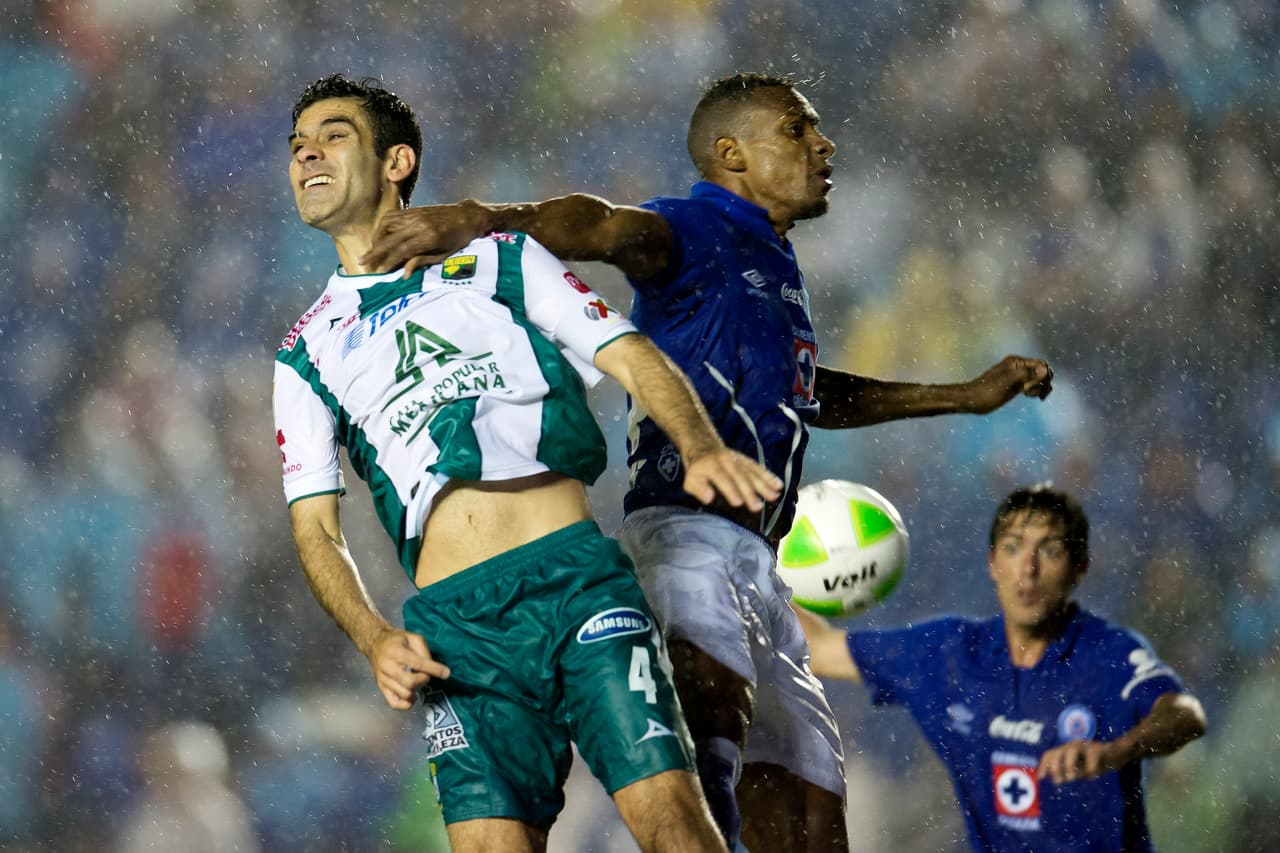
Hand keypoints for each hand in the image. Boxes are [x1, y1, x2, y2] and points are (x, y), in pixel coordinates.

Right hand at [361, 201, 490, 275]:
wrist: (469, 216)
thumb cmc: (460, 239)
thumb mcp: (445, 255)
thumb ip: (423, 262)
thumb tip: (404, 274)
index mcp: (429, 237)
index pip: (401, 251)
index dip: (387, 262)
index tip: (378, 272)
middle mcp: (419, 224)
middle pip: (389, 239)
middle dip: (375, 252)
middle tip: (363, 262)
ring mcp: (415, 214)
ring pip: (386, 225)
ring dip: (376, 238)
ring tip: (372, 251)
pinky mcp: (413, 210)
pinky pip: (392, 217)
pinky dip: (382, 227)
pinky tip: (380, 236)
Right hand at [367, 627, 450, 710]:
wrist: (374, 643)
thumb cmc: (396, 640)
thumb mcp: (413, 638)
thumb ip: (424, 652)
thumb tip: (433, 669)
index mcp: (396, 652)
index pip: (418, 664)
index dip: (434, 669)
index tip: (446, 673)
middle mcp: (387, 667)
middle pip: (410, 682)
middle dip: (423, 680)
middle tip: (426, 675)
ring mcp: (383, 680)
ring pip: (404, 694)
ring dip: (416, 691)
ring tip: (417, 682)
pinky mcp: (381, 688)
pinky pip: (393, 703)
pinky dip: (406, 705)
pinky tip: (412, 697)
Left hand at [682, 449, 782, 511]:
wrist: (704, 445)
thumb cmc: (697, 469)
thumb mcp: (690, 480)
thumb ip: (698, 489)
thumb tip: (709, 498)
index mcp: (710, 465)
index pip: (722, 478)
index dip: (730, 490)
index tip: (738, 502)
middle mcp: (726, 461)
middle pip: (740, 477)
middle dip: (749, 492)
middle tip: (757, 507)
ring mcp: (738, 459)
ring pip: (752, 472)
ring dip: (764, 485)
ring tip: (773, 496)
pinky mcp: (746, 460)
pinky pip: (758, 468)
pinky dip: (769, 476)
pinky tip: (778, 485)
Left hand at [966, 355, 1053, 412]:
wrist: (972, 400)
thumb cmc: (987, 392)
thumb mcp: (1007, 382)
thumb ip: (1026, 374)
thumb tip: (1044, 369)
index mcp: (1016, 362)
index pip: (1041, 365)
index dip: (1041, 377)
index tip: (1028, 387)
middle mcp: (1018, 366)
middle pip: (1042, 371)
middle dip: (1042, 383)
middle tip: (1028, 393)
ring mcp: (1017, 376)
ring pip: (1038, 379)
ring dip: (1039, 387)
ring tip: (1027, 395)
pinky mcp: (1015, 385)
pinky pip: (1032, 385)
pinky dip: (1034, 390)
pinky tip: (1028, 395)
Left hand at [1037, 739, 1126, 783]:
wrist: (1117, 755)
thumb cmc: (1096, 763)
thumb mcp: (1080, 770)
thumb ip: (1068, 773)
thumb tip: (1056, 780)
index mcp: (1066, 750)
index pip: (1050, 754)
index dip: (1044, 765)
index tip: (1041, 778)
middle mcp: (1073, 745)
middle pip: (1058, 751)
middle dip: (1054, 766)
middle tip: (1057, 780)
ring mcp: (1086, 745)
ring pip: (1072, 750)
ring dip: (1068, 764)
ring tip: (1070, 778)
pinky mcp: (1099, 748)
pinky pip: (1092, 755)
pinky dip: (1091, 766)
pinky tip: (1092, 776)